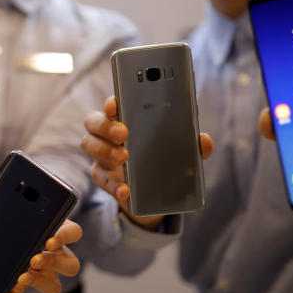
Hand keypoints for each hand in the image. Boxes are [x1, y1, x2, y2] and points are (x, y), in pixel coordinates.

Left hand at [0, 200, 81, 292]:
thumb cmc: (7, 215)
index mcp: (53, 228)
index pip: (73, 232)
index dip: (65, 237)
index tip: (49, 240)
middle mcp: (55, 253)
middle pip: (70, 263)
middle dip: (53, 263)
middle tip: (34, 259)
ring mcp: (45, 271)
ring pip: (55, 283)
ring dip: (39, 281)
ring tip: (21, 276)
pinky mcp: (31, 283)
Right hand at [83, 96, 213, 230]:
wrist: (157, 190)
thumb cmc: (164, 156)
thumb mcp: (179, 149)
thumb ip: (190, 143)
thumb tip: (203, 141)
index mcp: (126, 118)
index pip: (113, 104)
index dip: (112, 102)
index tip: (116, 104)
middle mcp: (108, 133)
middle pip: (94, 121)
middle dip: (106, 126)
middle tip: (123, 134)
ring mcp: (102, 154)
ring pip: (89, 144)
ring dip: (105, 150)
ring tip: (123, 158)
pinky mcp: (103, 177)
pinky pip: (101, 179)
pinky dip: (113, 185)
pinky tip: (125, 190)